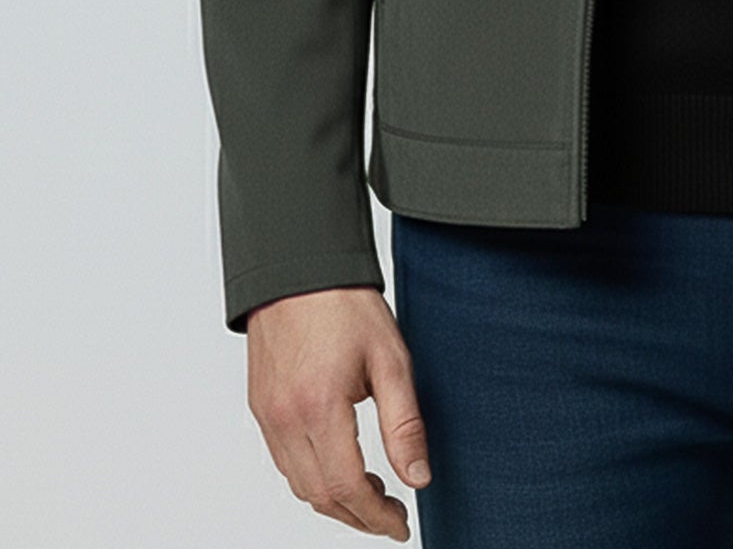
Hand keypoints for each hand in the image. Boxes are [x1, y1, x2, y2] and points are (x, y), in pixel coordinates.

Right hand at [246, 286, 430, 536]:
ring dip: (334, 500)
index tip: (401, 525)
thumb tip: (418, 477)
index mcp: (319, 407)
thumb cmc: (345, 303)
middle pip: (319, 496)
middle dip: (358, 516)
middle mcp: (285, 418)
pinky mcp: (260, 406)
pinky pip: (283, 460)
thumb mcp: (391, 359)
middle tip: (392, 515)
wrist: (299, 265)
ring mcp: (267, 414)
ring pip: (298, 484)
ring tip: (371, 492)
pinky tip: (338, 465)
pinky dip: (311, 477)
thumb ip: (404, 424)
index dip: (377, 517)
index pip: (346, 488)